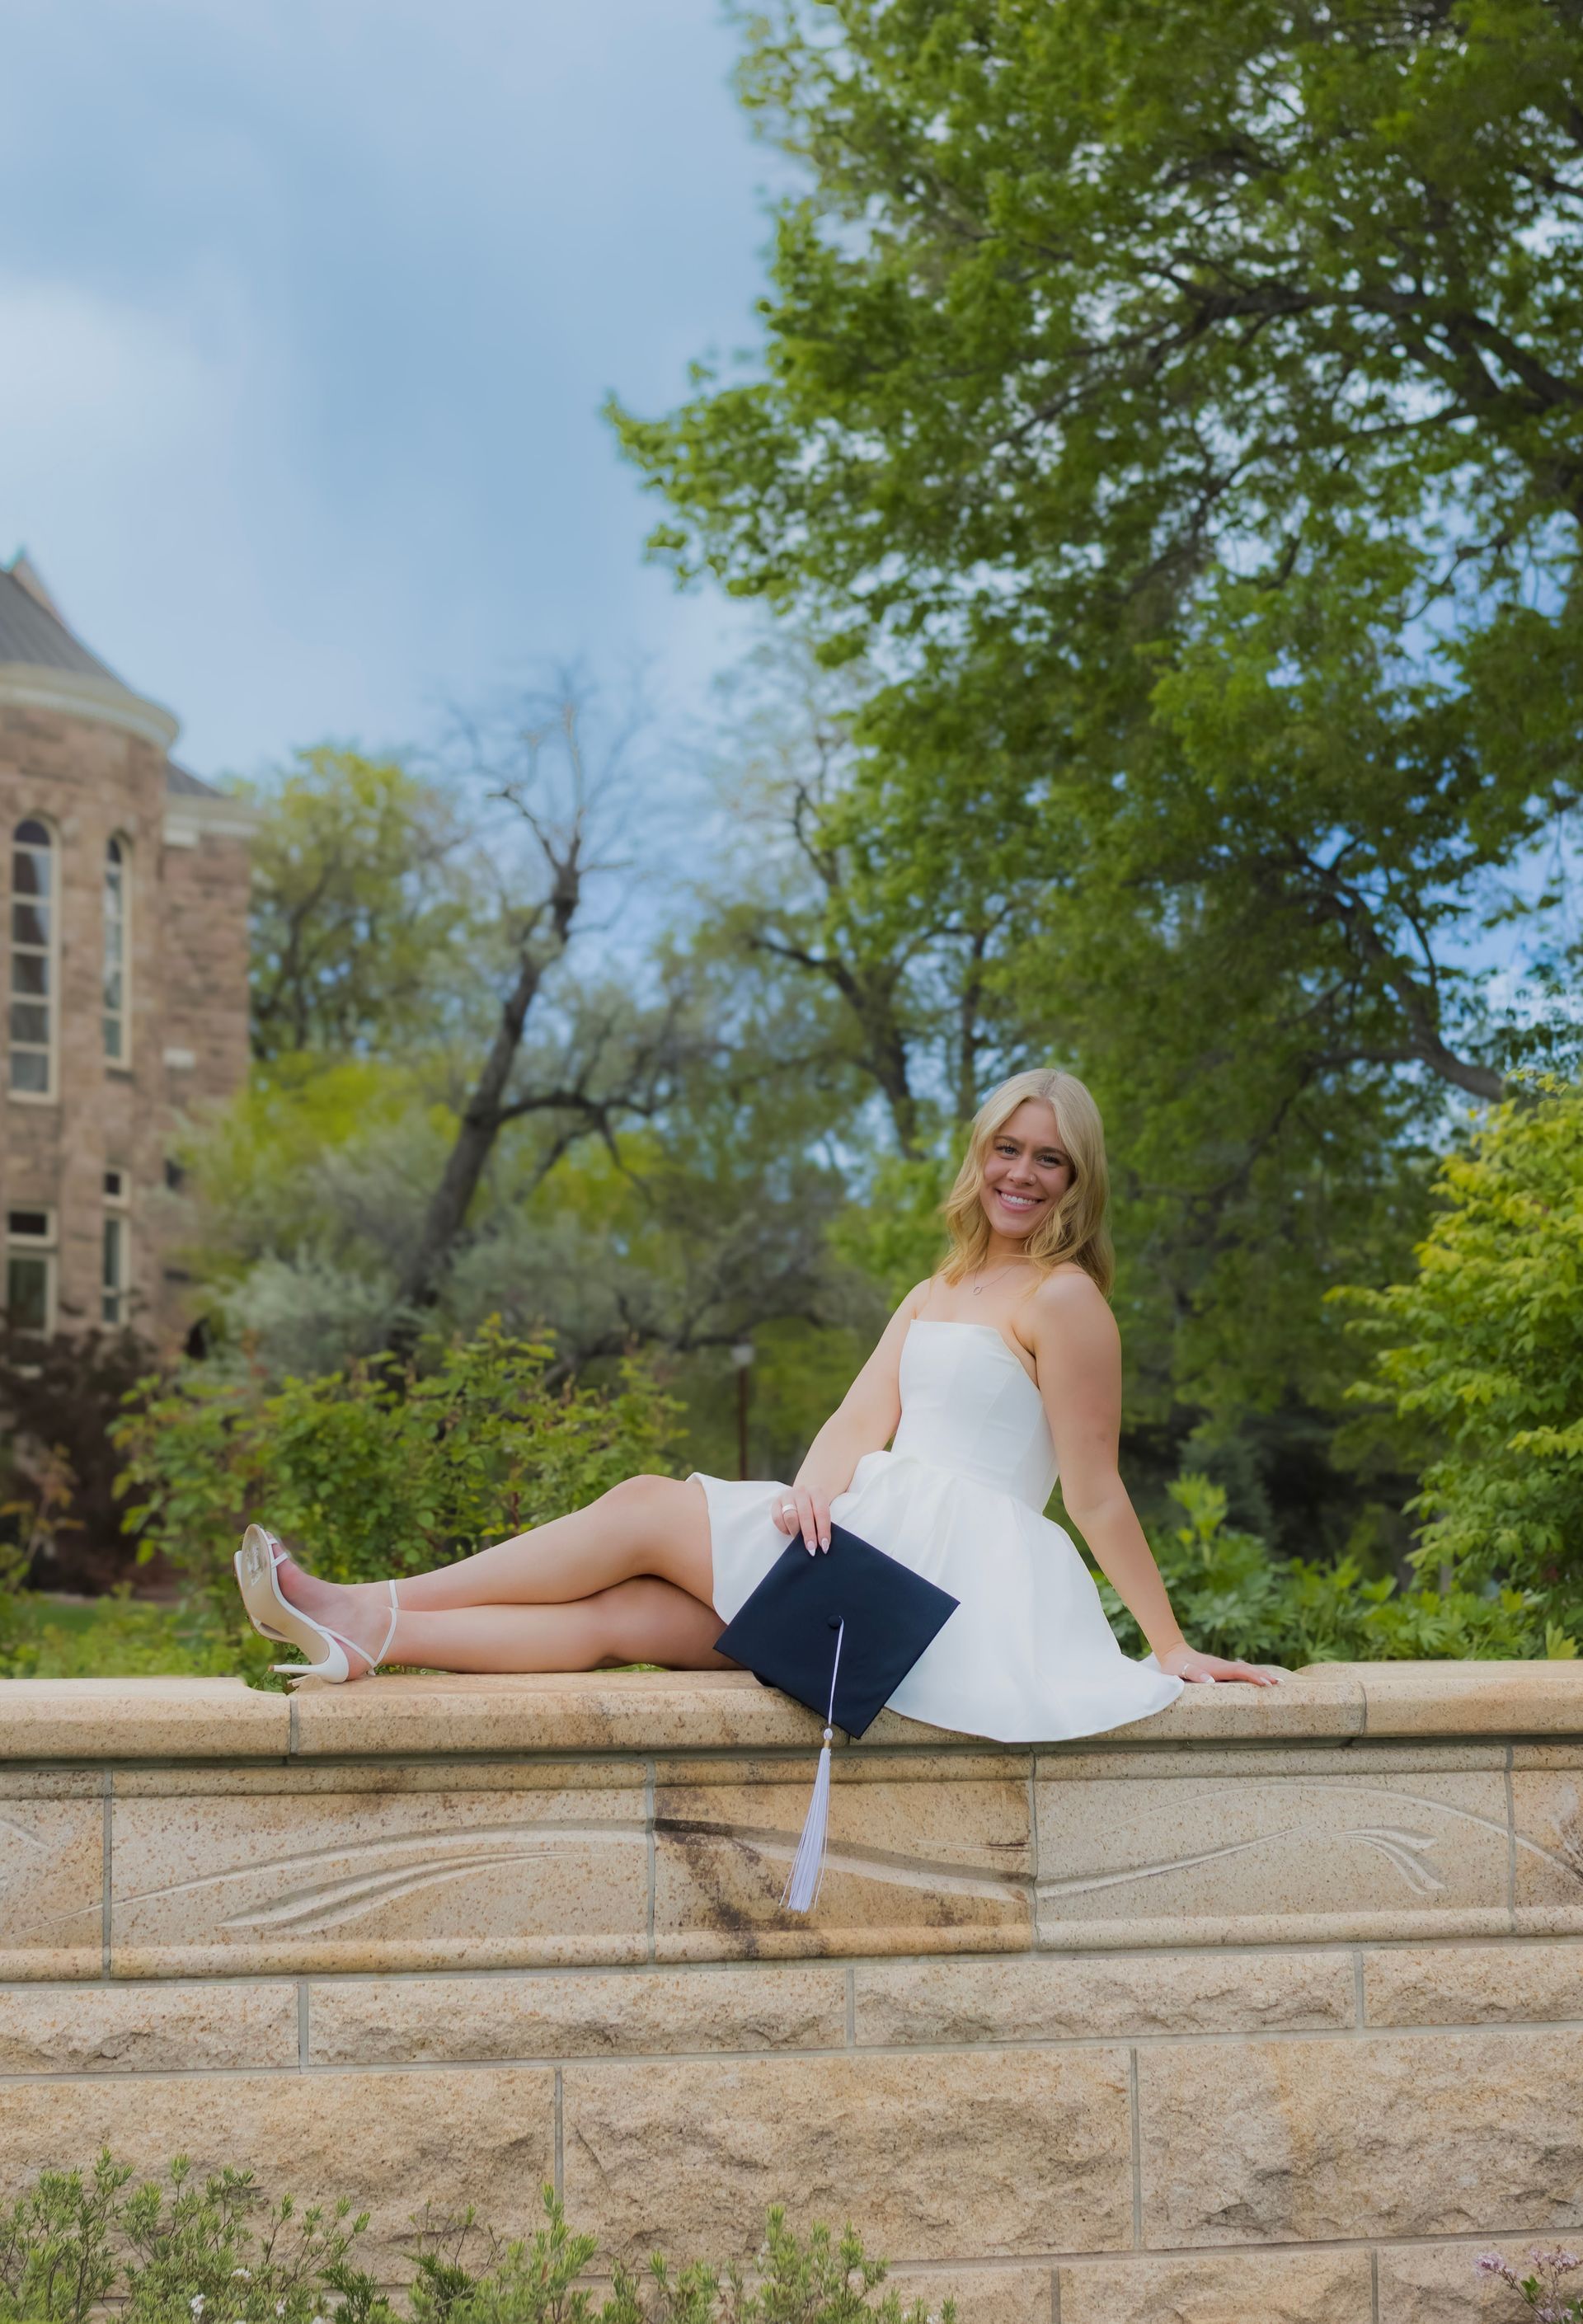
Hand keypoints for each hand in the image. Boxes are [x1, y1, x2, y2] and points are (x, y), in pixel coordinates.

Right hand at [770, 1484, 830, 1553]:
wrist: (804, 1494)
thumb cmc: (815, 1508)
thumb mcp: (822, 1510)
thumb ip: (822, 1523)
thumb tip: (823, 1545)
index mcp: (817, 1492)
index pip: (821, 1513)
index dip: (823, 1531)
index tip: (824, 1546)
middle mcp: (802, 1492)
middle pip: (805, 1515)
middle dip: (809, 1534)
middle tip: (811, 1549)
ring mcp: (788, 1496)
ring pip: (790, 1517)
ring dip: (795, 1532)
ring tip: (799, 1539)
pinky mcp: (776, 1502)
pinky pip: (777, 1518)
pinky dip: (784, 1528)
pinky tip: (789, 1531)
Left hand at [1159, 1644, 1282, 1686]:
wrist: (1173, 1653)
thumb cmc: (1176, 1666)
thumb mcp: (1181, 1671)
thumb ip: (1194, 1674)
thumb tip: (1210, 1680)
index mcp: (1216, 1668)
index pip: (1239, 1671)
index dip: (1253, 1676)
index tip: (1266, 1682)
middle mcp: (1222, 1666)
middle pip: (1246, 1669)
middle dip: (1262, 1675)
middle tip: (1278, 1684)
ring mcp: (1223, 1667)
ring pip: (1245, 1669)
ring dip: (1260, 1674)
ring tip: (1276, 1682)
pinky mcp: (1222, 1670)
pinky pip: (1240, 1672)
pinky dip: (1252, 1675)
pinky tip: (1260, 1679)